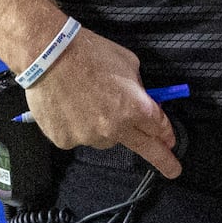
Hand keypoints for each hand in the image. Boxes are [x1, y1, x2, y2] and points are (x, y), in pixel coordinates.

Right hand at [19, 26, 180, 177]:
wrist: (48, 55)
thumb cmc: (90, 52)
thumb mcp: (128, 63)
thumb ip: (138, 87)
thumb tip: (140, 98)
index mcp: (135, 108)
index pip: (159, 128)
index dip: (167, 134)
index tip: (171, 141)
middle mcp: (115, 128)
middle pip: (143, 147)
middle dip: (162, 160)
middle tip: (173, 170)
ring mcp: (89, 137)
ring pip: (105, 138)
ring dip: (104, 126)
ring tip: (87, 100)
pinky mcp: (66, 141)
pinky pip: (79, 136)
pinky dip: (78, 125)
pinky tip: (69, 106)